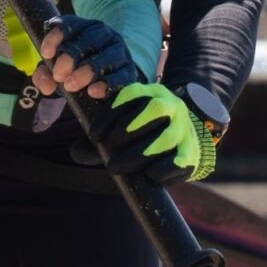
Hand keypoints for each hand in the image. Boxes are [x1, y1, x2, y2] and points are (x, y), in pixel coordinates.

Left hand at [34, 14, 138, 99]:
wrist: (110, 73)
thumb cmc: (76, 67)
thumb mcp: (57, 67)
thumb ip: (45, 74)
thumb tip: (46, 85)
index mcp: (82, 26)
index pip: (69, 24)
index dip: (56, 37)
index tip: (46, 54)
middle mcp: (102, 33)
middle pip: (88, 39)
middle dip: (70, 57)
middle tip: (58, 75)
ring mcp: (118, 50)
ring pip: (106, 56)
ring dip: (87, 71)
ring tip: (71, 85)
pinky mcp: (129, 69)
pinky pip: (121, 75)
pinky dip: (107, 84)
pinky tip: (93, 92)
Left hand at [70, 81, 202, 183]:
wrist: (181, 141)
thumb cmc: (142, 134)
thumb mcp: (122, 127)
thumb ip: (99, 138)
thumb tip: (75, 152)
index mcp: (151, 92)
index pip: (131, 94)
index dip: (110, 114)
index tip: (93, 136)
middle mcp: (171, 105)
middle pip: (154, 109)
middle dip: (125, 131)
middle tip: (106, 152)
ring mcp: (184, 128)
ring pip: (167, 137)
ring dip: (140, 153)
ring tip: (116, 167)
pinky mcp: (191, 152)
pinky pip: (181, 159)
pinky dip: (164, 169)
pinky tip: (148, 174)